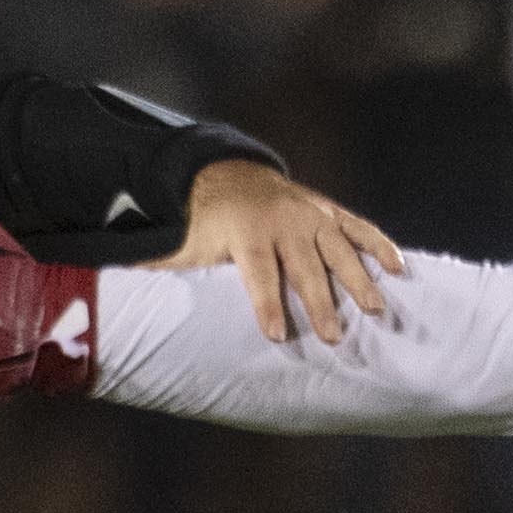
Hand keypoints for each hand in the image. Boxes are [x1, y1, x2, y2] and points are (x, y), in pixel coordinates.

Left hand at [159, 159, 402, 344]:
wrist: (228, 175)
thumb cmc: (204, 227)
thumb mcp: (182, 246)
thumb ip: (160, 273)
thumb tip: (112, 296)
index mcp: (245, 231)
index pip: (259, 272)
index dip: (267, 304)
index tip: (278, 335)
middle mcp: (282, 219)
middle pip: (304, 266)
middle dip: (319, 302)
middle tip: (334, 337)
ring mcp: (310, 213)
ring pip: (338, 249)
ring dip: (359, 280)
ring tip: (376, 311)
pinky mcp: (329, 211)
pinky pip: (359, 228)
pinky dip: (379, 246)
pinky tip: (399, 270)